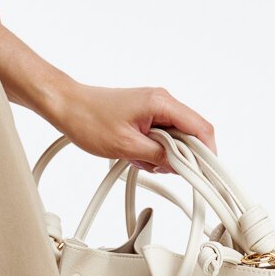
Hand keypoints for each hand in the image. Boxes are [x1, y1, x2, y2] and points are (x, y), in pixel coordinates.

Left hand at [48, 80, 216, 173]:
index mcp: (161, 103)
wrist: (67, 107)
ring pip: (174, 138)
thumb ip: (158, 155)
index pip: (200, 128)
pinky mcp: (145, 115)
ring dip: (162, 156)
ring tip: (137, 158)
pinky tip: (134, 155)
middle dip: (179, 157)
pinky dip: (152, 150)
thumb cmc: (89, 119)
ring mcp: (154, 108)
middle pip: (190, 134)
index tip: (205, 173)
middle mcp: (162, 101)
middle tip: (159, 168)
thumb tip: (180, 165)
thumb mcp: (126, 146)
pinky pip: (160, 136)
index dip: (207, 154)